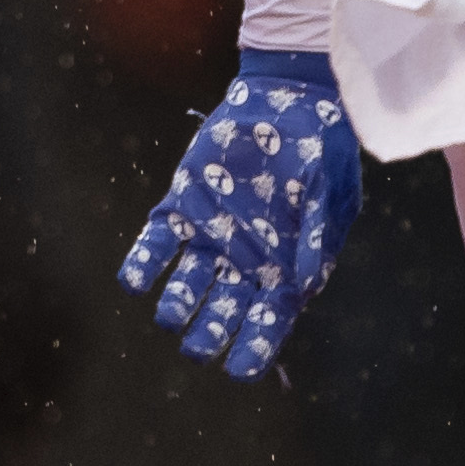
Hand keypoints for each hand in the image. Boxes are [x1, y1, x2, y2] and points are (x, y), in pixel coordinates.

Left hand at [119, 48, 361, 378]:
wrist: (290, 94)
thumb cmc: (320, 146)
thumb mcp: (330, 190)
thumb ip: (319, 237)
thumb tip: (307, 286)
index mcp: (283, 264)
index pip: (267, 320)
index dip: (254, 348)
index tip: (237, 370)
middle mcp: (244, 257)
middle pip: (222, 310)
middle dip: (208, 334)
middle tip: (196, 348)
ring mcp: (212, 232)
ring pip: (187, 284)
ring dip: (176, 304)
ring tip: (170, 315)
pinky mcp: (184, 203)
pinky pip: (158, 242)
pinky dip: (144, 263)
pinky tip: (134, 281)